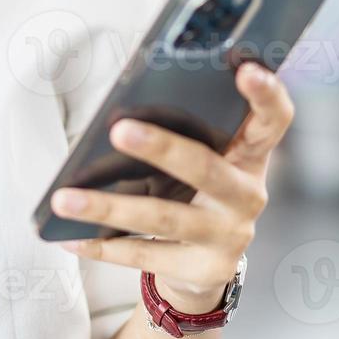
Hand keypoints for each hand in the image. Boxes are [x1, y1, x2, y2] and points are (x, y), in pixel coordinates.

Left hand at [49, 60, 294, 313]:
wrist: (200, 269)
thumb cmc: (190, 194)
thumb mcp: (196, 161)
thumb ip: (179, 136)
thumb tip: (116, 114)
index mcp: (250, 154)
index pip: (274, 120)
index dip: (266, 94)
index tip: (245, 68)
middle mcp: (248, 195)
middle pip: (207, 168)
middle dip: (161, 148)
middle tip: (119, 129)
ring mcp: (230, 236)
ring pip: (164, 217)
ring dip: (108, 207)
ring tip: (64, 198)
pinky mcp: (205, 270)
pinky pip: (145, 254)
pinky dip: (103, 245)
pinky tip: (70, 237)